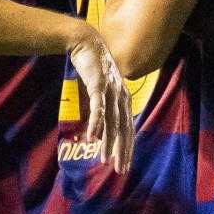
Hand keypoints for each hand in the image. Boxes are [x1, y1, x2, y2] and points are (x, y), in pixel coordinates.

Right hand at [67, 28, 133, 173]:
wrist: (86, 43)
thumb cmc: (92, 68)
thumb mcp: (100, 91)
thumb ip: (101, 109)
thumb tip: (97, 131)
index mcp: (123, 99)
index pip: (127, 129)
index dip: (126, 148)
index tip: (123, 165)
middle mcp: (121, 97)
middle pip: (124, 129)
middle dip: (122, 151)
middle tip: (120, 170)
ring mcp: (111, 91)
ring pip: (112, 122)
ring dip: (109, 142)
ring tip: (105, 159)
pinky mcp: (98, 85)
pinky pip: (98, 108)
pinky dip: (96, 123)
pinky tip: (92, 137)